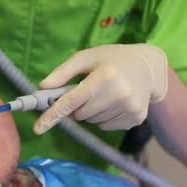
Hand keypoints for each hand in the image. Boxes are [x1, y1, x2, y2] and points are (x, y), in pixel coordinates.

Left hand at [34, 44, 167, 132]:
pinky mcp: (136, 119)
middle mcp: (119, 94)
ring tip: (105, 94)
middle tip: (88, 90)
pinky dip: (104, 117)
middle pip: (80, 114)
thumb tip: (43, 87)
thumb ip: (63, 72)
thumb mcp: (86, 57)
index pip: (72, 101)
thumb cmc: (111, 59)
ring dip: (91, 111)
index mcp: (104, 77)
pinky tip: (115, 102)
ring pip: (93, 122)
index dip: (52, 115)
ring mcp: (130, 108)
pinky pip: (106, 126)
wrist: (149, 67)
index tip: (37, 128)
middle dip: (77, 106)